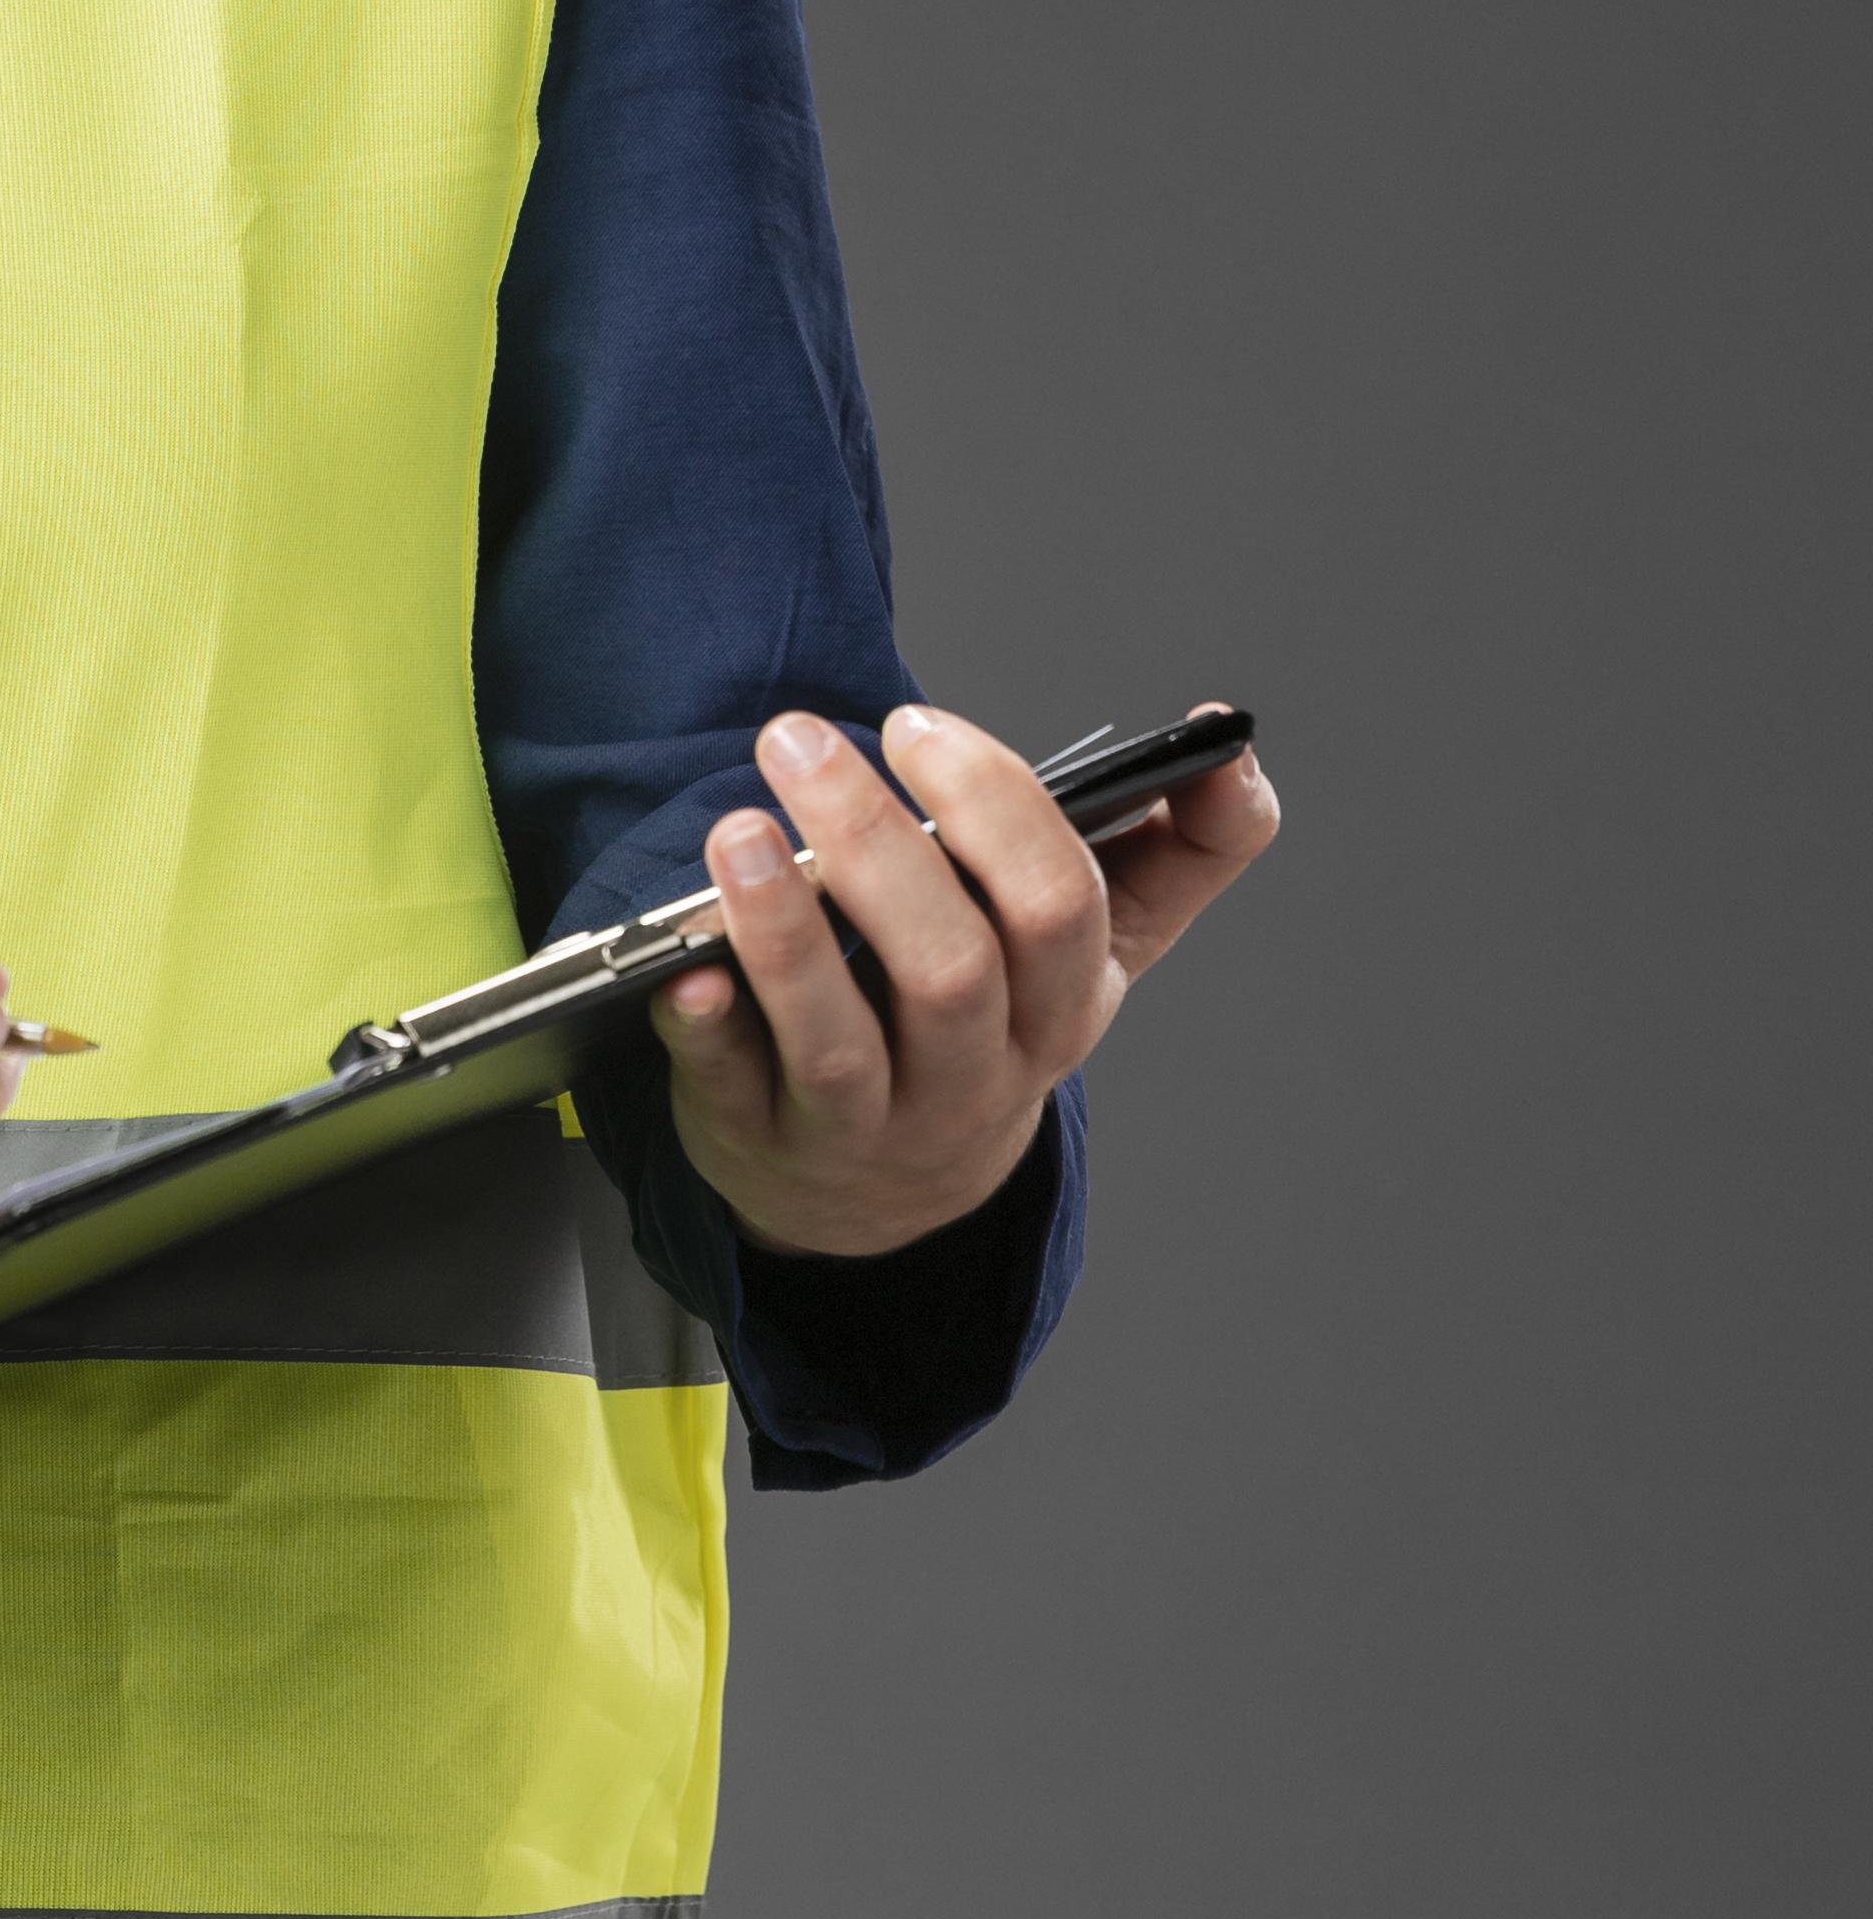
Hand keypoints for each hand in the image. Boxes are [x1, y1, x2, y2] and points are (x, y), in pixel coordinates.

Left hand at [649, 701, 1278, 1260]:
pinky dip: (712, 1034)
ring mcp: (868, 1121)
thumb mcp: (1100, 951)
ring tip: (737, 832)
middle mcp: (974, 1075)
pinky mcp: (766, 1142)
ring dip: (785, 930)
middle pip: (949, 968)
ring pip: (841, 1039)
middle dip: (877, 841)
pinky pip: (737, 1094)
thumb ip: (1182, 849)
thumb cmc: (991, 1025)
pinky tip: (687, 979)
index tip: (918, 726)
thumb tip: (1232, 754)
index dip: (995, 806)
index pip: (1058, 907)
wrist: (892, 1192)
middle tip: (799, 739)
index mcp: (1062, 1008)